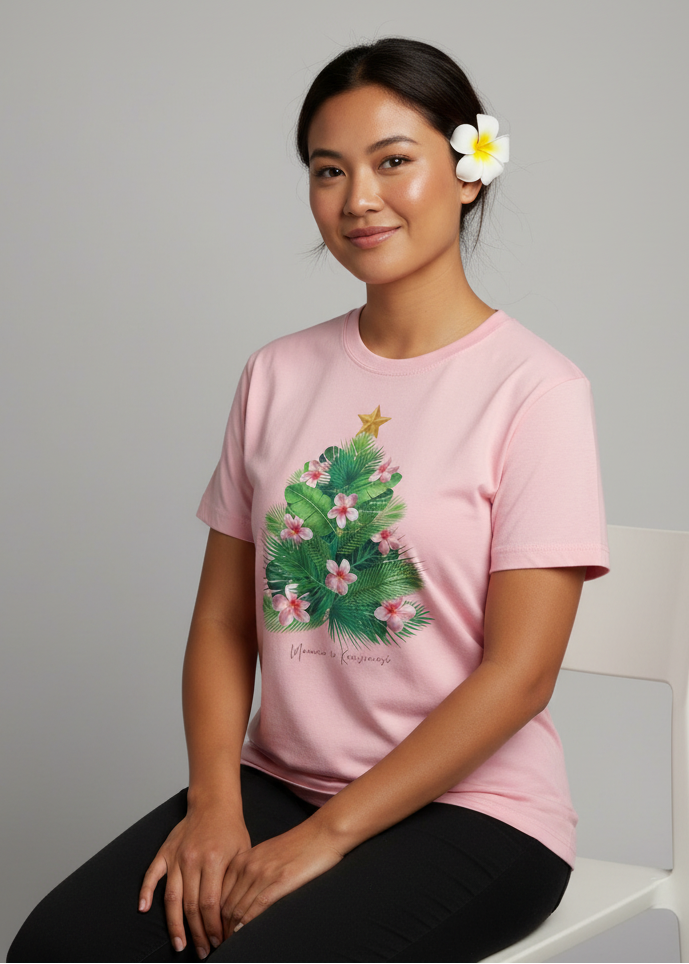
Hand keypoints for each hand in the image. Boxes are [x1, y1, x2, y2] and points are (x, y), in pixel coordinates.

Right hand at [138, 801, 251, 958]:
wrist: (214, 803)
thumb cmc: (231, 829)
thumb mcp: (242, 853)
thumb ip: (234, 881)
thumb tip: (234, 914)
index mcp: (213, 860)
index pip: (210, 903)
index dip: (213, 926)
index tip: (218, 941)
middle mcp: (192, 859)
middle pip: (190, 905)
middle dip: (197, 932)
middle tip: (201, 951)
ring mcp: (176, 856)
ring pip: (171, 897)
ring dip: (175, 924)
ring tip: (179, 944)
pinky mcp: (165, 851)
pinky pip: (152, 874)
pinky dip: (146, 892)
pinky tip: (143, 909)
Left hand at [219, 817, 344, 939]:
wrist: (321, 833)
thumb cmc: (296, 845)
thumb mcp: (264, 854)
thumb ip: (248, 871)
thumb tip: (238, 896)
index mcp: (242, 859)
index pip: (218, 893)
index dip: (213, 916)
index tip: (213, 931)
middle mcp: (248, 866)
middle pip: (225, 905)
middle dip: (219, 928)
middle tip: (218, 944)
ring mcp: (263, 874)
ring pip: (238, 909)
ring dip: (230, 931)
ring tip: (228, 945)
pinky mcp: (280, 881)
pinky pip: (257, 908)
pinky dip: (247, 924)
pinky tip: (243, 934)